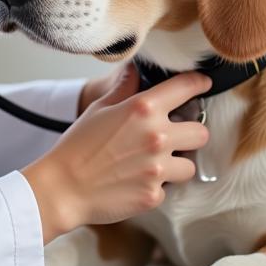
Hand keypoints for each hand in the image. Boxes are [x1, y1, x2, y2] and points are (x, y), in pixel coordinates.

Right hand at [24, 66, 211, 242]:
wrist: (62, 188)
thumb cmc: (77, 146)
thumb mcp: (98, 108)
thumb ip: (124, 88)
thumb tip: (135, 70)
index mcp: (143, 109)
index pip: (186, 88)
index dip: (198, 83)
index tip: (202, 85)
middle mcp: (157, 136)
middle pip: (201, 132)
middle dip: (190, 134)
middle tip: (175, 137)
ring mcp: (157, 168)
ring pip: (189, 165)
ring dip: (176, 164)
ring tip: (155, 164)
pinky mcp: (154, 195)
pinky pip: (167, 188)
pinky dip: (155, 186)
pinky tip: (135, 181)